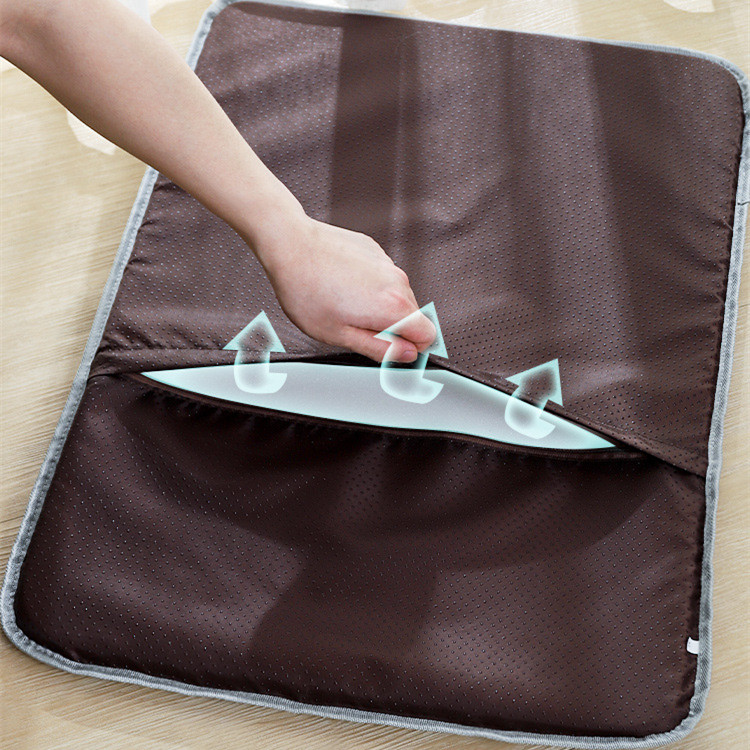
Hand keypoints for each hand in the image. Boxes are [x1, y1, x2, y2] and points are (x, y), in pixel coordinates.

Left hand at [250, 209, 435, 362]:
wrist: (290, 245)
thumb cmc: (306, 289)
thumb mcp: (339, 335)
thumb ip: (379, 349)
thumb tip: (404, 355)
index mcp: (394, 307)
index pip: (428, 337)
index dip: (408, 348)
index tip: (387, 347)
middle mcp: (398, 282)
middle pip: (413, 317)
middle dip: (391, 327)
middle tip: (355, 326)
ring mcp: (388, 263)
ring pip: (397, 297)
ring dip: (379, 306)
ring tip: (344, 304)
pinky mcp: (376, 252)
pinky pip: (383, 278)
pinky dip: (369, 286)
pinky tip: (342, 285)